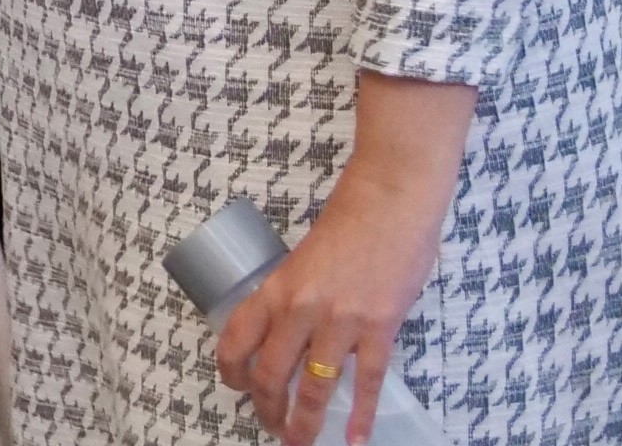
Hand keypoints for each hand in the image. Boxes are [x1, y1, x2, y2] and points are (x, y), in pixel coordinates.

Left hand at [214, 181, 444, 443]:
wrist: (391, 200)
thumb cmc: (350, 220)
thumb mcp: (305, 257)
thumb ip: (298, 292)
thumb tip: (296, 327)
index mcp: (276, 286)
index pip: (236, 338)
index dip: (230, 370)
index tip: (234, 386)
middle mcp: (299, 307)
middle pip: (271, 373)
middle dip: (267, 408)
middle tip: (271, 427)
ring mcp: (339, 320)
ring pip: (314, 386)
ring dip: (305, 421)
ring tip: (301, 442)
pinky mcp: (378, 326)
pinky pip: (366, 381)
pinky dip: (360, 415)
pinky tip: (354, 438)